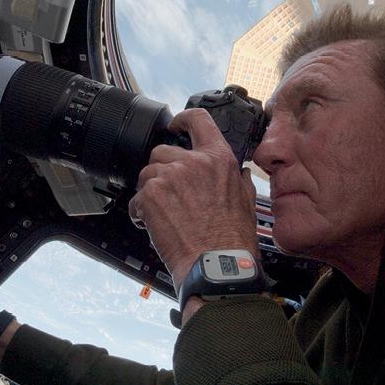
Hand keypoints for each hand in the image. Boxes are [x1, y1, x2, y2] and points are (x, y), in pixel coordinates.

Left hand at [128, 108, 259, 291]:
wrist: (216, 264)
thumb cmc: (233, 239)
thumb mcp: (248, 201)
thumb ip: (238, 179)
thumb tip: (238, 171)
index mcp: (218, 159)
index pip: (198, 120)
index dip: (182, 120)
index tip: (174, 125)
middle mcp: (193, 163)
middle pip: (161, 152)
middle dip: (161, 171)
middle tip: (170, 195)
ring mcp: (169, 178)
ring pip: (147, 174)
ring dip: (151, 192)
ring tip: (164, 214)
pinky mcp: (151, 197)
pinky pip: (136, 199)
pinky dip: (141, 213)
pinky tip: (155, 226)